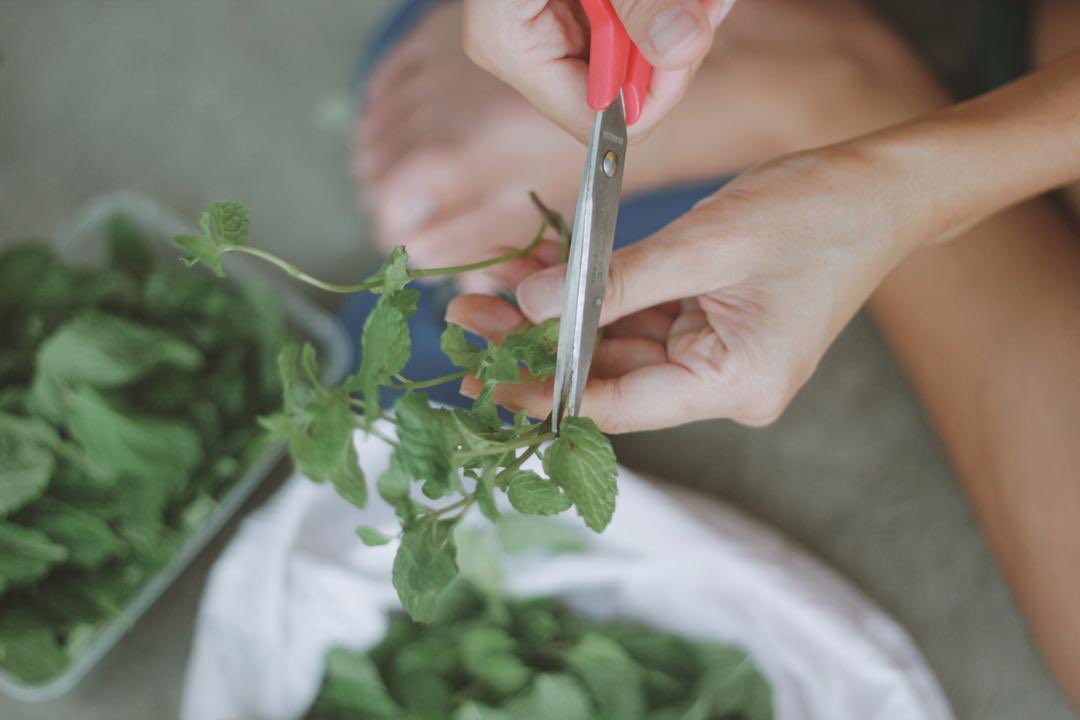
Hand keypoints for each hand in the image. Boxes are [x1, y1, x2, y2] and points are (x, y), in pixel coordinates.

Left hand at [446, 144, 923, 431]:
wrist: (880, 191)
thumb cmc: (814, 215)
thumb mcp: (706, 245)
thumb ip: (616, 281)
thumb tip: (535, 305)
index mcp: (734, 386)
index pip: (619, 406)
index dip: (546, 392)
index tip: (486, 375)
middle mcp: (723, 387)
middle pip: (609, 379)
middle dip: (538, 346)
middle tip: (470, 316)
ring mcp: (717, 360)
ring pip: (616, 349)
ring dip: (559, 318)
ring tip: (494, 292)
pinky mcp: (712, 331)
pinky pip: (639, 321)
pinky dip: (595, 299)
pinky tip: (546, 275)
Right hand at [462, 0, 736, 141]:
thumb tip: (682, 47)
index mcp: (511, 46)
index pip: (593, 117)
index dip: (653, 90)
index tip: (693, 35)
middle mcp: (529, 49)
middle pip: (624, 92)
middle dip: (674, 46)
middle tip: (706, 1)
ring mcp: (553, 33)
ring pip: (640, 60)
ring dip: (682, 20)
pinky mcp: (580, 16)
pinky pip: (638, 32)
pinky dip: (671, 8)